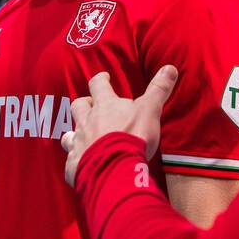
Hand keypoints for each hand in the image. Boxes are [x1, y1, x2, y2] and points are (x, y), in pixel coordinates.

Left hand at [61, 66, 176, 187]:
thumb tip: (170, 68)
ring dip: (75, 134)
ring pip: (69, 135)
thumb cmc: (133, 137)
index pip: (98, 84)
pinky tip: (82, 166)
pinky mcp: (75, 165)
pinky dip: (76, 162)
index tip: (104, 77)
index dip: (101, 79)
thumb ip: (158, 90)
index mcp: (104, 106)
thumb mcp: (150, 110)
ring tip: (83, 137)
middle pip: (78, 106)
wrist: (115, 170)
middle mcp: (87, 122)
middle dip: (84, 104)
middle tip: (92, 106)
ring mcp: (79, 144)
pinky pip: (71, 162)